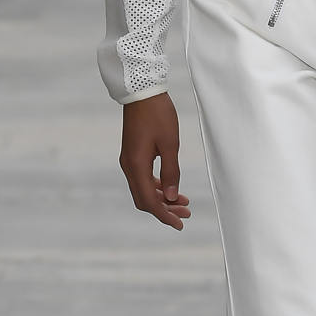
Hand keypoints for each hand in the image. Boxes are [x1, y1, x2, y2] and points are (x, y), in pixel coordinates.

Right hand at [120, 95, 190, 229]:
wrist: (142, 92)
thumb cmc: (158, 114)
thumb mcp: (170, 144)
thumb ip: (171, 172)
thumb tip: (171, 197)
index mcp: (136, 165)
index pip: (149, 200)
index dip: (164, 215)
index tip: (180, 224)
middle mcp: (129, 166)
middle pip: (144, 199)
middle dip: (165, 209)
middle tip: (186, 213)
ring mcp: (129, 160)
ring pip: (144, 189)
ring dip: (162, 198)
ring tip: (184, 202)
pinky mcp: (133, 154)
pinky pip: (143, 178)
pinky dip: (157, 186)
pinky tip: (171, 188)